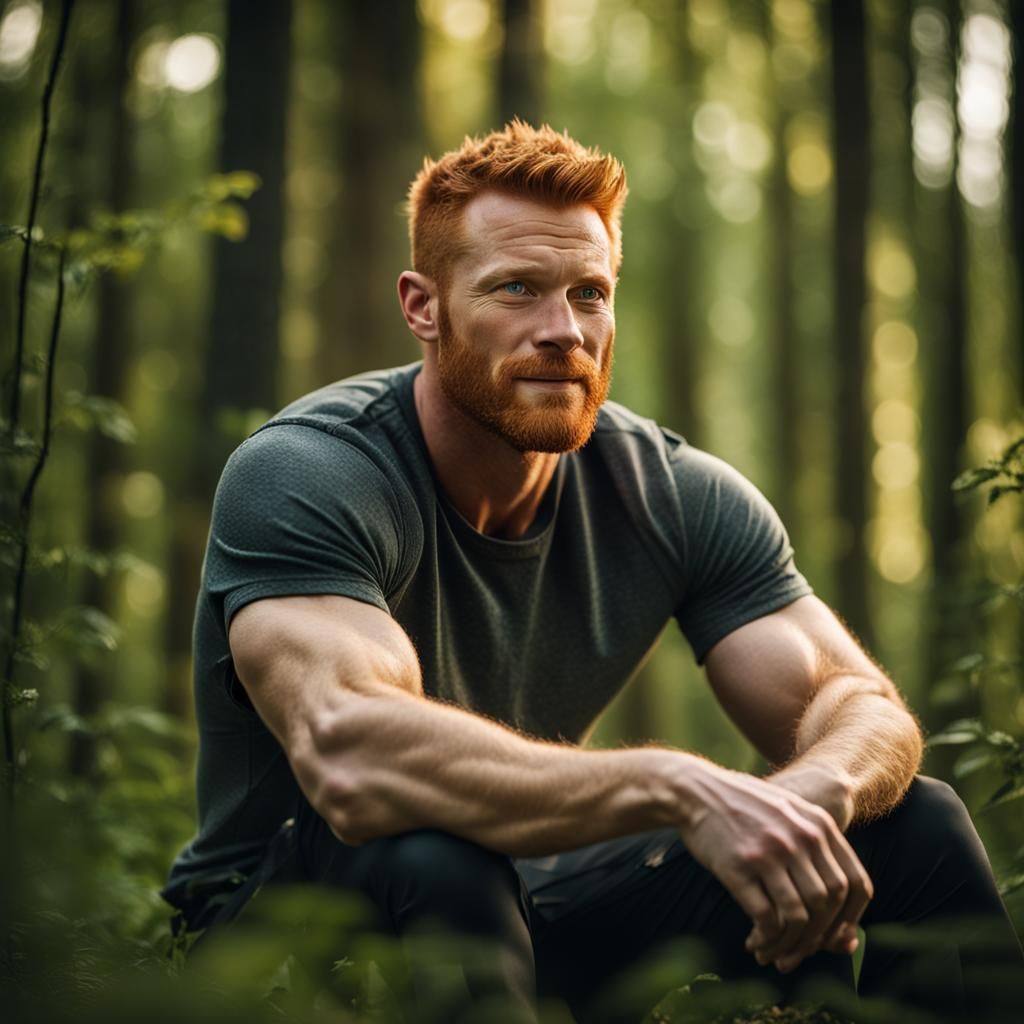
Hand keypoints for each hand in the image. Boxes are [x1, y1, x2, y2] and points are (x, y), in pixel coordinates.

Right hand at [677, 761, 873, 973]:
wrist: (695, 791)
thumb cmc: (744, 810)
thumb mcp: (789, 818)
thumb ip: (818, 861)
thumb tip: (846, 938)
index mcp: (819, 824)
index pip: (858, 885)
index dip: (851, 920)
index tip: (834, 939)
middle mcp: (800, 837)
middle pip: (828, 905)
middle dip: (817, 939)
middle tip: (798, 954)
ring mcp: (770, 851)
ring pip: (800, 917)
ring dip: (790, 947)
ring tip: (774, 955)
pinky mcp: (740, 866)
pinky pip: (767, 918)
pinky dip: (766, 939)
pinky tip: (754, 943)